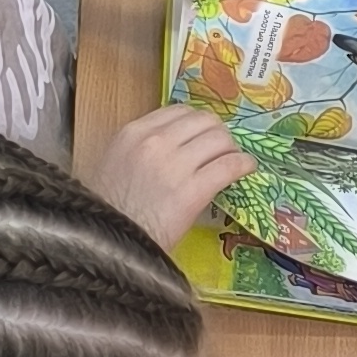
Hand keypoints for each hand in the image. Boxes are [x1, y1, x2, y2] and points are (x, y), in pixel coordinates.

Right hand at [92, 103, 251, 250]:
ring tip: (234, 160)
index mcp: (133, 133)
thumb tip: (179, 142)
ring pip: (220, 139)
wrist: (109, 245)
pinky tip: (247, 169)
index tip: (205, 134)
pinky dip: (244, 164)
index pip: (179, 110)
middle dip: (218, 133)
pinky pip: (229, 165)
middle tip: (222, 149)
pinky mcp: (193, 191)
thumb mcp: (116, 164)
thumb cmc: (110, 211)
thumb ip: (143, 147)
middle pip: (204, 120)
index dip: (198, 123)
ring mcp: (175, 166)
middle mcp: (154, 142)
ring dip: (232, 148)